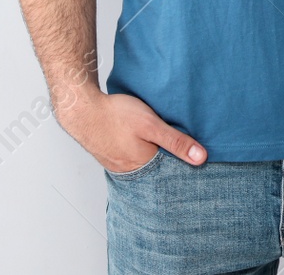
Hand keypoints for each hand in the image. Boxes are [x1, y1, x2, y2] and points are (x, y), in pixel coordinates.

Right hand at [58, 89, 206, 171]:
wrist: (82, 109)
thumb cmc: (115, 115)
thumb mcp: (151, 124)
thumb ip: (176, 141)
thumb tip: (201, 158)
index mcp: (144, 167)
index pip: (171, 174)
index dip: (184, 166)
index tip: (198, 161)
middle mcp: (131, 171)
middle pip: (157, 170)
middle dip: (169, 163)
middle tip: (182, 152)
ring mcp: (119, 165)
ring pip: (144, 164)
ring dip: (153, 156)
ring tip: (162, 146)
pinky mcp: (111, 156)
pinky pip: (131, 159)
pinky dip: (139, 152)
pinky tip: (142, 142)